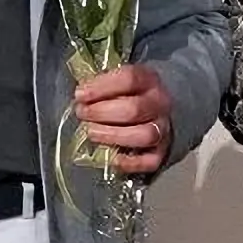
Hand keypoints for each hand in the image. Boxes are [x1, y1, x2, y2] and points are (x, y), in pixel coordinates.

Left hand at [74, 62, 177, 176]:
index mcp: (149, 80)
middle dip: (101, 112)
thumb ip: (101, 85)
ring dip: (113, 135)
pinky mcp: (161, 152)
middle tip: (82, 114)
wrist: (152, 113)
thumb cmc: (127, 95)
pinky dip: (128, 162)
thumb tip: (80, 95)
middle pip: (133, 109)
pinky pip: (149, 161)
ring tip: (92, 133)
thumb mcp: (117, 82)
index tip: (80, 95)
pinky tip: (111, 157)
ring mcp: (163, 129)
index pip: (129, 79)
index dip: (101, 87)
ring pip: (144, 135)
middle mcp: (159, 103)